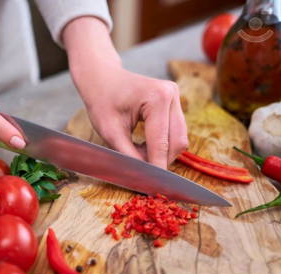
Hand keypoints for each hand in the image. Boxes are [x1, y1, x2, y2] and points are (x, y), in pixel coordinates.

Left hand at [63, 17, 187, 168]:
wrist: (102, 78)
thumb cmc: (102, 100)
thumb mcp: (110, 132)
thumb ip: (128, 155)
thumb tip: (144, 177)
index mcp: (157, 99)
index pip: (161, 143)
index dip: (156, 167)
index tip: (152, 189)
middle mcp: (172, 94)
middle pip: (176, 142)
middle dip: (160, 160)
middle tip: (139, 171)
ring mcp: (176, 96)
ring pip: (179, 138)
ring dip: (162, 153)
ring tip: (138, 154)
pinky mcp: (175, 102)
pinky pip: (176, 131)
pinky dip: (162, 143)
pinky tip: (144, 144)